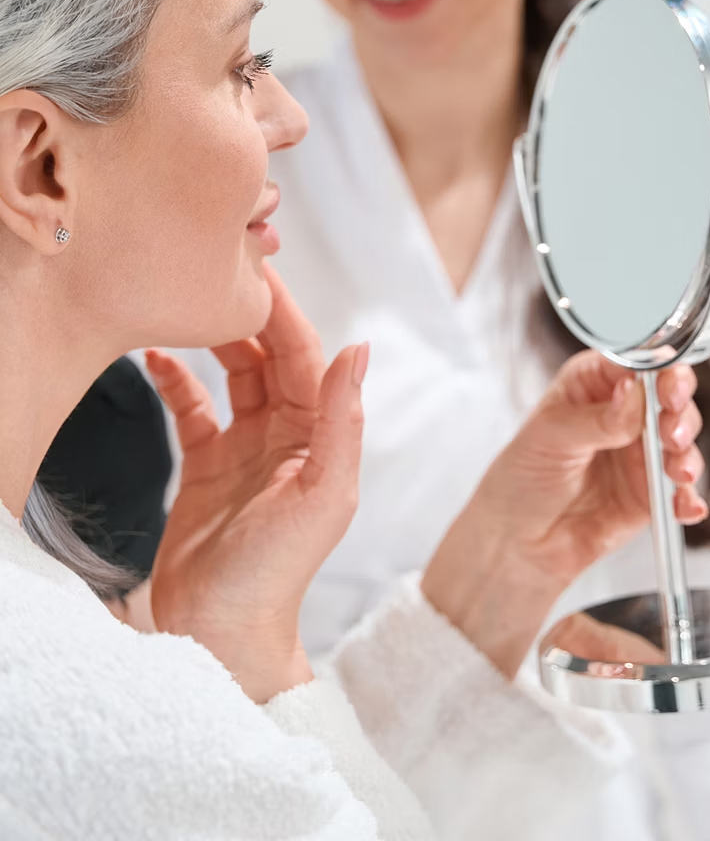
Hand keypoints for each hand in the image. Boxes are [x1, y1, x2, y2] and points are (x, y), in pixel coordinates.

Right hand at [146, 266, 368, 702]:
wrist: (220, 631)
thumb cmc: (277, 574)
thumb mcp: (322, 495)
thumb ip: (341, 421)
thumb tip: (360, 349)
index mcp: (320, 436)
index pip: (304, 356)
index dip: (284, 312)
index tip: (260, 270)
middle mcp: (287, 434)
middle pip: (270, 356)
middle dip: (249, 314)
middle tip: (219, 274)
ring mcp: (246, 447)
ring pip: (235, 373)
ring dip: (217, 339)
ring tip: (189, 307)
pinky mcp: (208, 463)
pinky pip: (194, 407)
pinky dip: (179, 379)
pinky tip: (158, 356)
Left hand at [422, 351, 705, 679]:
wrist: (517, 539)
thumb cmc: (521, 477)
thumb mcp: (550, 438)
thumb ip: (596, 419)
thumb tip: (633, 393)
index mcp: (592, 383)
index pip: (635, 363)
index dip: (658, 370)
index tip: (667, 387)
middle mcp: (622, 412)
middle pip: (669, 397)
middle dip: (679, 412)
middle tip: (671, 433)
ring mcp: (639, 452)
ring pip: (681, 440)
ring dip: (687, 454)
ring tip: (678, 471)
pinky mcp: (651, 491)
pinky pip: (681, 492)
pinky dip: (687, 499)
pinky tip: (685, 507)